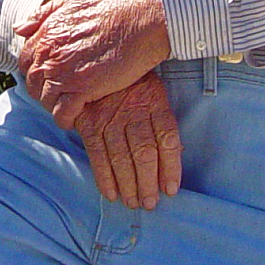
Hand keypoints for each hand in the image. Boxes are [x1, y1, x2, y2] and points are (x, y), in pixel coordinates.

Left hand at [15, 0, 170, 127]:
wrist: (141, 20)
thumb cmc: (114, 7)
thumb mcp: (74, 1)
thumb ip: (44, 14)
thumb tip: (19, 28)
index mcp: (47, 32)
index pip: (25, 59)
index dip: (34, 69)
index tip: (47, 74)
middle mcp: (51, 53)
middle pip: (33, 82)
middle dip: (42, 89)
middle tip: (58, 93)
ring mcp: (65, 72)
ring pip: (45, 100)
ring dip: (54, 105)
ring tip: (67, 105)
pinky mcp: (83, 88)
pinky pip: (63, 113)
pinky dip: (66, 119)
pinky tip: (75, 117)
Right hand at [75, 73, 182, 209]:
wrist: (99, 62)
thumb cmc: (133, 84)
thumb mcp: (154, 92)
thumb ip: (161, 122)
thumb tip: (174, 158)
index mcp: (154, 101)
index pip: (167, 137)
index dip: (171, 167)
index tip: (171, 189)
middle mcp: (133, 110)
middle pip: (144, 151)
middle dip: (148, 182)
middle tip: (150, 203)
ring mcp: (109, 116)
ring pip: (121, 156)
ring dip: (128, 184)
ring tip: (133, 202)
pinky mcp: (90, 122)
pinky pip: (97, 153)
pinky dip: (104, 177)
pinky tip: (111, 193)